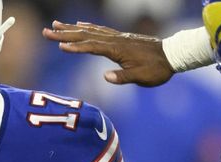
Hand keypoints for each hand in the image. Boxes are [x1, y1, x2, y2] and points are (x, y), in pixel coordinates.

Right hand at [42, 20, 173, 86]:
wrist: (173, 55)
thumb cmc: (157, 69)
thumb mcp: (142, 78)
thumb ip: (124, 77)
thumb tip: (106, 77)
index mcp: (118, 50)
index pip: (92, 47)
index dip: (76, 47)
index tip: (60, 46)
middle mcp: (115, 40)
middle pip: (85, 34)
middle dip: (65, 33)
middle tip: (46, 31)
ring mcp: (117, 37)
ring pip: (90, 30)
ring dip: (71, 28)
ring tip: (56, 24)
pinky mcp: (120, 38)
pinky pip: (99, 30)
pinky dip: (87, 27)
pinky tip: (79, 25)